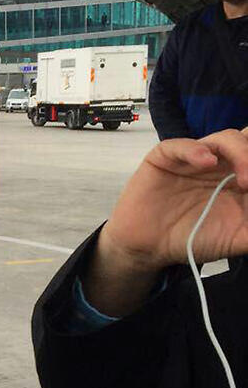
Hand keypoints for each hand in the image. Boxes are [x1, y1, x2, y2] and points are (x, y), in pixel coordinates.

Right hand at [86, 130, 247, 314]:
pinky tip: (205, 162)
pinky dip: (195, 150)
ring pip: (226, 138)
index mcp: (242, 176)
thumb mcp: (240, 237)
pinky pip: (181, 145)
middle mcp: (223, 162)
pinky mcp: (165, 157)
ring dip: (242, 153)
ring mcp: (195, 158)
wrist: (149, 250)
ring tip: (245, 180)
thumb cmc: (194, 240)